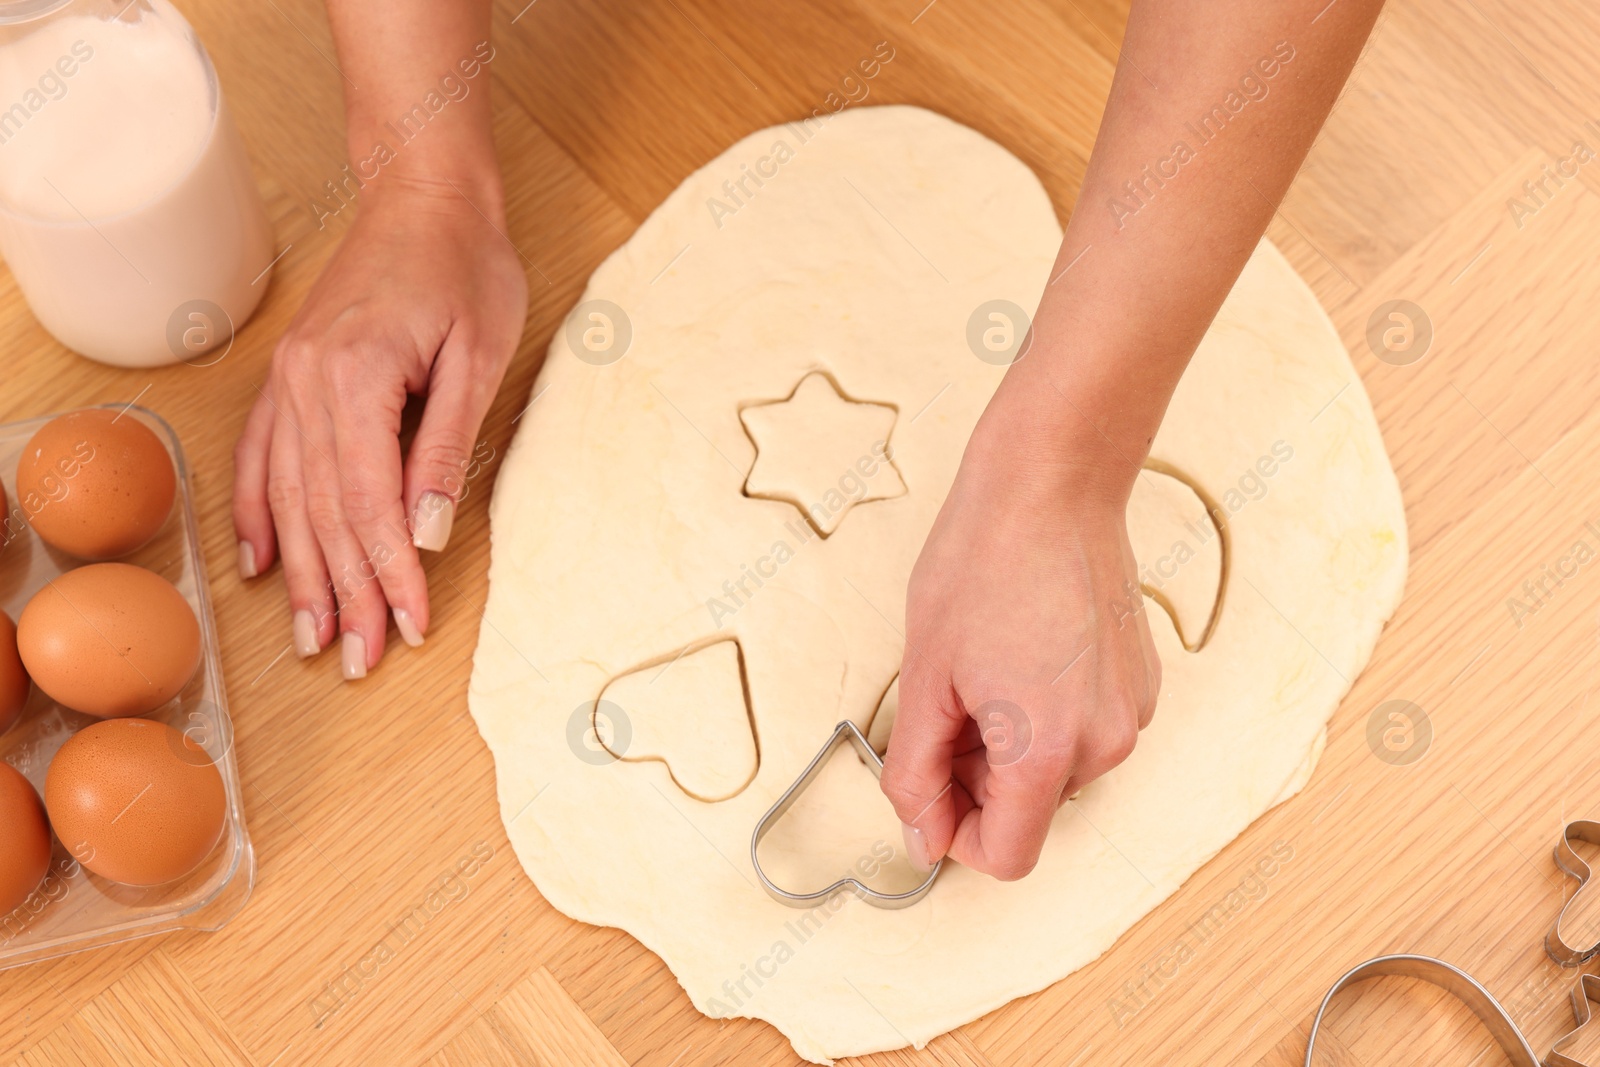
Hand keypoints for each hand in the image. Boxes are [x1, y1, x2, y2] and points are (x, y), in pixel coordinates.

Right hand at [233, 175, 527, 678]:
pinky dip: (258, 512)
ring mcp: (289, 380)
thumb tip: (426, 534)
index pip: (369, 502)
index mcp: (356, 378)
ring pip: (289, 496)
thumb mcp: (477, 357)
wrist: (423, 195)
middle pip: (323, 512)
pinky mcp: (289, 376)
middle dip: (346, 593)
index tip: (410, 627)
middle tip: (360, 661)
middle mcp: (307, 384)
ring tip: (313, 635)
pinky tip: (259, 562)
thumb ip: (444, 448)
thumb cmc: (466, 267)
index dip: (389, 572)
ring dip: (301, 572)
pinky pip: (261, 456)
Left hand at [879, 410, 1159, 879]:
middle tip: (946, 708)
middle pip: (1029, 813)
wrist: (1052, 484)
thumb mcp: (924, 676)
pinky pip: (1084, 734)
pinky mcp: (1142, 685)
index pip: (1006, 856)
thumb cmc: (983, 562)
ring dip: (1010, 750)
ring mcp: (1132, 713)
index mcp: (1047, 750)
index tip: (927, 791)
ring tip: (982, 674)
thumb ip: (916, 773)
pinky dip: (1046, 719)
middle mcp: (1105, 744)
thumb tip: (920, 840)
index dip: (953, 835)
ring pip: (1055, 775)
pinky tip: (1021, 659)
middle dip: (976, 782)